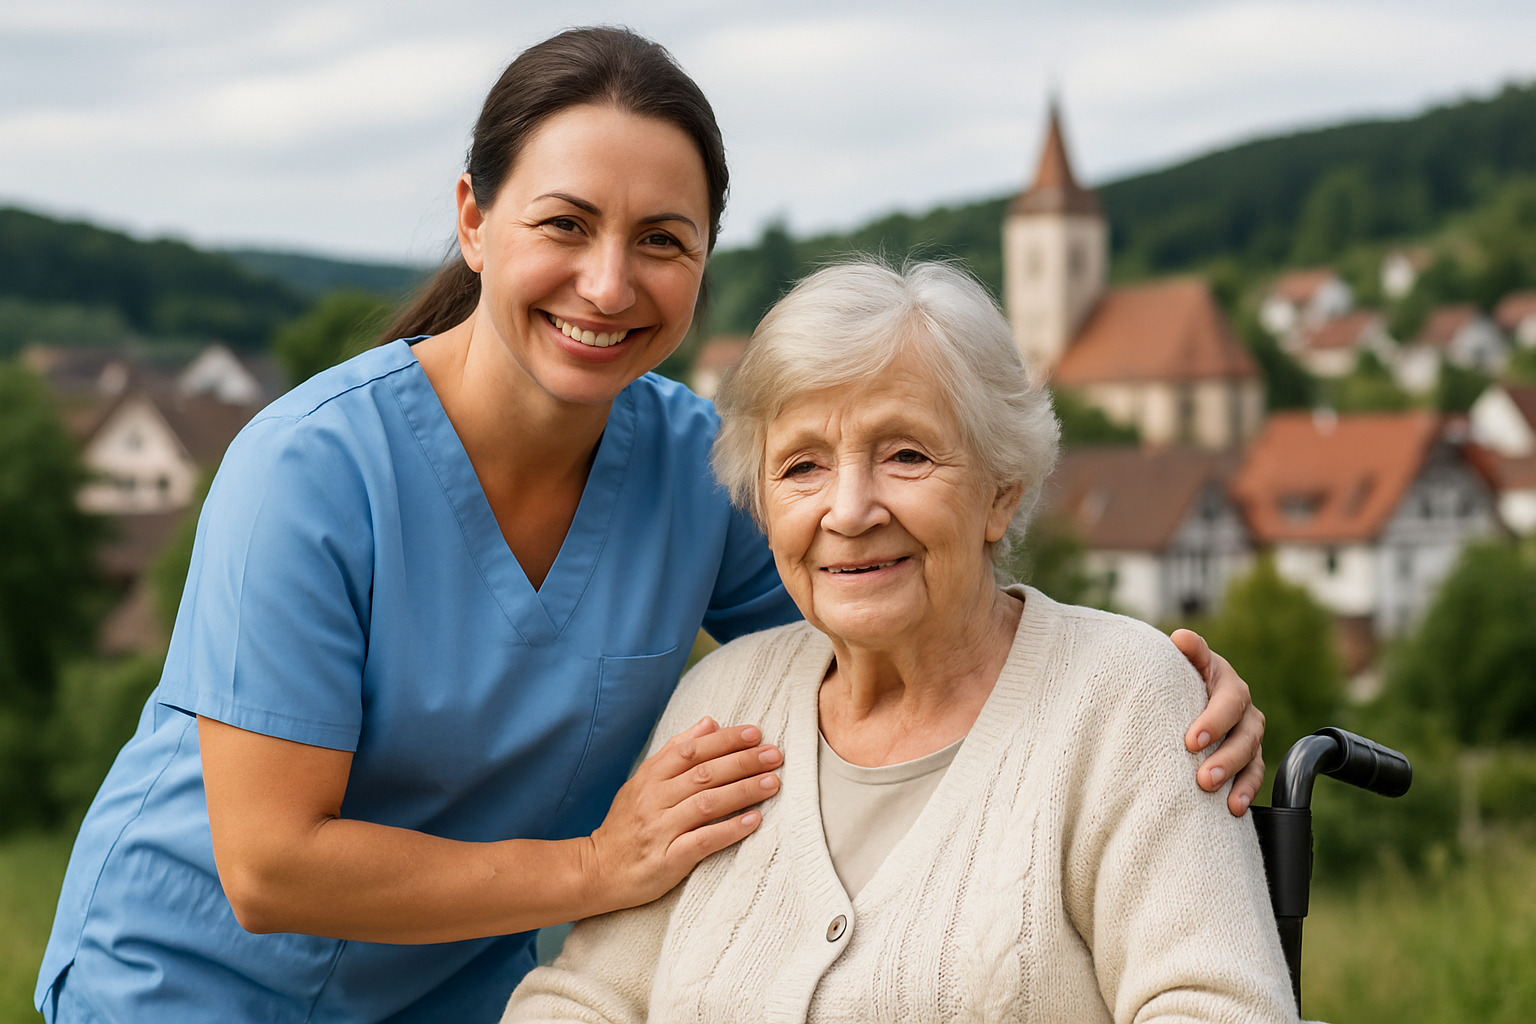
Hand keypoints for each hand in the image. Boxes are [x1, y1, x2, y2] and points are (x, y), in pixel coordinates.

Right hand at [583, 716, 780, 910]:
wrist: (596, 871)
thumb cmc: (627, 825)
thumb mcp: (643, 781)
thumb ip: (675, 751)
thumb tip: (709, 723)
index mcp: (650, 777)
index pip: (691, 751)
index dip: (725, 740)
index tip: (755, 734)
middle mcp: (654, 799)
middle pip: (704, 774)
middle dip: (743, 762)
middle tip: (775, 755)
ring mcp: (660, 829)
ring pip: (706, 803)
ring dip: (743, 791)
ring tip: (772, 782)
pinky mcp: (666, 860)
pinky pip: (702, 841)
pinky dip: (729, 830)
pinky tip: (753, 821)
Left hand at [1170, 629, 1264, 815]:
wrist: (1185, 695)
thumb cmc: (1179, 677)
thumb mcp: (1184, 662)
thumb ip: (1188, 651)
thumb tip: (1181, 638)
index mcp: (1228, 683)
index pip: (1229, 701)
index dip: (1215, 721)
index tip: (1192, 741)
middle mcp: (1244, 710)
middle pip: (1245, 734)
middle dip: (1225, 757)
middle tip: (1203, 777)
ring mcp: (1249, 735)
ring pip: (1251, 757)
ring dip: (1235, 778)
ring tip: (1214, 793)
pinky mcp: (1248, 758)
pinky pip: (1253, 776)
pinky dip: (1245, 792)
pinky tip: (1232, 809)